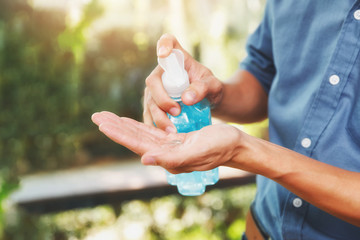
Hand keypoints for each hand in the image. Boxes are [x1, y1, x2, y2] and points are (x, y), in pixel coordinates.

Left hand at [92, 111, 240, 173]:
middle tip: (97, 116)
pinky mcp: (175, 139)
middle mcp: (164, 153)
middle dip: (115, 126)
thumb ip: (170, 158)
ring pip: (140, 133)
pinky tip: (130, 122)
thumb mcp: (197, 152)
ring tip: (108, 117)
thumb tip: (144, 158)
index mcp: (166, 157)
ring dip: (123, 125)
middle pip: (134, 138)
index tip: (102, 122)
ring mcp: (169, 146)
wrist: (234, 145)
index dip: (119, 133)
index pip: (136, 143)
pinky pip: (152, 131)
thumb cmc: (219, 147)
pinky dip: (139, 125)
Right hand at [143, 33, 223, 132]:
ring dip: (158, 116)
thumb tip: (186, 98)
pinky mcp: (153, 104)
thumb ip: (203, 88)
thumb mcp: (213, 85)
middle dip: (162, 99)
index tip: (163, 53)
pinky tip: (163, 135)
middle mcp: (162, 72)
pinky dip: (155, 124)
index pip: (168, 42)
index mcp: (177, 58)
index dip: (163, 45)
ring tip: (171, 130)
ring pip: (149, 101)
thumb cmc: (210, 87)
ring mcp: (155, 89)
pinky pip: (149, 114)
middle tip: (176, 112)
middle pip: (153, 82)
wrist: (208, 101)